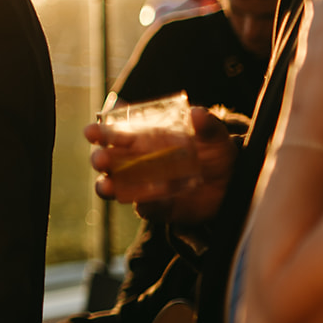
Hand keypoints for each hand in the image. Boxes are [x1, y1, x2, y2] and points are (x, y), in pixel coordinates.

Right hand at [87, 106, 232, 221]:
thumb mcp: (214, 135)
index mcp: (143, 139)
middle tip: (100, 159)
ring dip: (107, 187)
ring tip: (107, 187)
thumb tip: (196, 113)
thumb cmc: (215, 153)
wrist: (231, 184)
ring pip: (115, 187)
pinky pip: (145, 208)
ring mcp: (143, 186)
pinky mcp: (157, 207)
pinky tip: (146, 204)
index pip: (115, 134)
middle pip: (108, 161)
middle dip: (100, 159)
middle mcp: (136, 162)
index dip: (100, 132)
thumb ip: (206, 125)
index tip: (91, 132)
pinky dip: (145, 205)